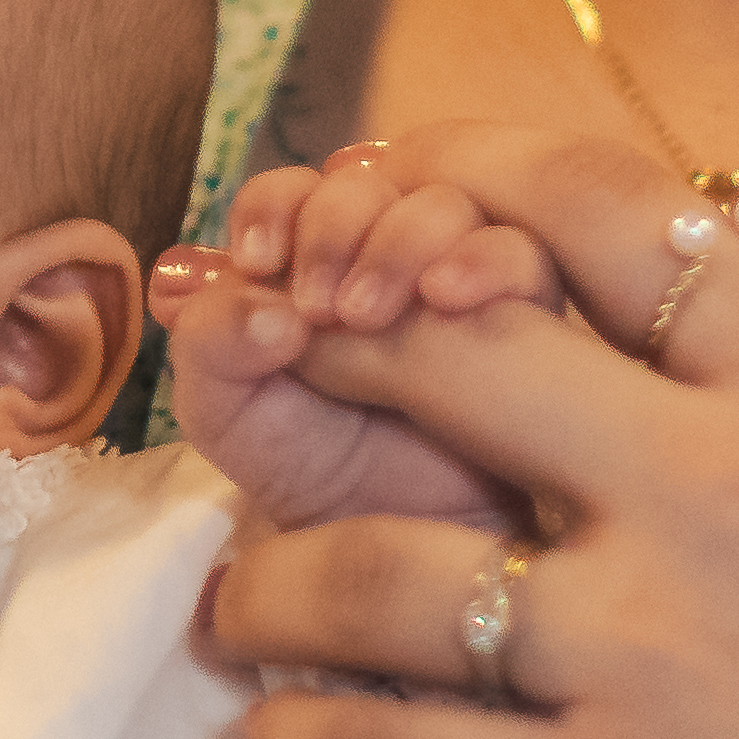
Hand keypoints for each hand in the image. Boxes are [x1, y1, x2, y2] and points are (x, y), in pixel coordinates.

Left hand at [160, 150, 554, 535]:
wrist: (394, 557)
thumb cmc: (306, 472)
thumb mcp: (228, 413)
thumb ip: (210, 342)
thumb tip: (256, 297)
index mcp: (303, 259)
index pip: (291, 190)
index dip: (273, 206)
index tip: (256, 262)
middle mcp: (381, 252)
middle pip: (370, 181)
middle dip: (334, 224)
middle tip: (317, 306)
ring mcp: (457, 274)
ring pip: (446, 204)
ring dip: (401, 240)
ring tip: (369, 318)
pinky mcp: (528, 310)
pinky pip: (522, 255)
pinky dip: (484, 260)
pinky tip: (449, 297)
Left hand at [186, 118, 738, 738]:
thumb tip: (554, 309)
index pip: (591, 201)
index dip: (446, 178)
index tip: (374, 209)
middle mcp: (721, 492)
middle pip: (439, 344)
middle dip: (320, 356)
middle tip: (267, 400)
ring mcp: (652, 658)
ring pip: (362, 568)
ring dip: (270, 586)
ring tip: (250, 608)